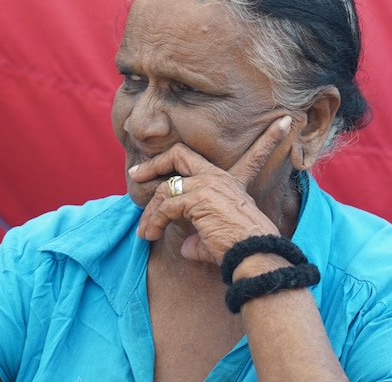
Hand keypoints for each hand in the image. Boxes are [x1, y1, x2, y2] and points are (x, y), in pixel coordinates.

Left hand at [132, 116, 292, 264]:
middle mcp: (218, 177)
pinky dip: (154, 222)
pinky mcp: (197, 198)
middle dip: (154, 164)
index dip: (255, 141)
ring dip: (150, 211)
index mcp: (228, 181)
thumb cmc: (241, 250)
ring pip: (165, 188)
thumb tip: (185, 247)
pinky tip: (152, 235)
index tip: (245, 134)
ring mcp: (207, 185)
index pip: (241, 153)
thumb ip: (199, 236)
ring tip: (144, 231)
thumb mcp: (218, 236)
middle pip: (178, 155)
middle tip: (136, 175)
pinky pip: (165, 207)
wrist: (255, 256)